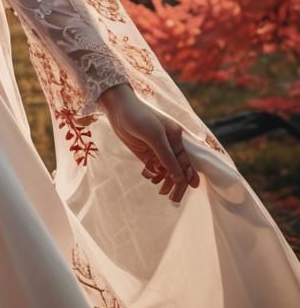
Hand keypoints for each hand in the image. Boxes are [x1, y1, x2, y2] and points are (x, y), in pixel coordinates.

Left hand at [98, 83, 200, 203]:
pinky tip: (150, 178)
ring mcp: (156, 149)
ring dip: (165, 181)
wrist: (117, 108)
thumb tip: (179, 177)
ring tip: (162, 193)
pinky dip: (154, 174)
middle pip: (177, 169)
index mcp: (176, 138)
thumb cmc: (138, 116)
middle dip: (177, 184)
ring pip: (166, 170)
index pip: (185, 162)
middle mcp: (169, 145)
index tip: (190, 189)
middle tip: (173, 199)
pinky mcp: (145, 152)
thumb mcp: (154, 136)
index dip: (188, 177)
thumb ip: (167, 156)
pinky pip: (154, 167)